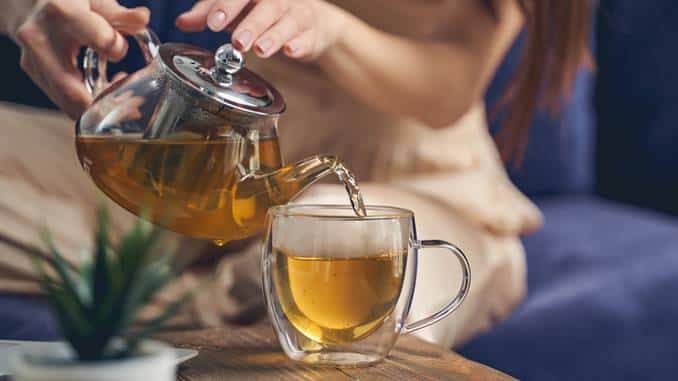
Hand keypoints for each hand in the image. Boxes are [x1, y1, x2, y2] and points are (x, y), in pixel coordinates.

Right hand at [4, 0, 148, 119]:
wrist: (31, 3)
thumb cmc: (68, 1)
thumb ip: (119, 13)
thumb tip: (143, 18)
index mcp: (63, 14)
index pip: (101, 42)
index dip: (117, 48)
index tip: (121, 47)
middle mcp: (42, 38)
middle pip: (73, 89)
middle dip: (105, 105)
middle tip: (131, 106)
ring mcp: (33, 59)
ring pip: (65, 101)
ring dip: (96, 109)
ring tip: (119, 100)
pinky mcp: (33, 72)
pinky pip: (60, 98)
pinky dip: (83, 104)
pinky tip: (100, 94)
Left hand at [176, 0, 346, 60]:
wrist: (309, 22)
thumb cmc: (265, 12)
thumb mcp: (236, 9)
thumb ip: (209, 13)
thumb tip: (183, 22)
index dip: (226, 6)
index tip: (214, 22)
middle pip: (267, 6)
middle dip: (251, 24)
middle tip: (238, 42)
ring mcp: (298, 13)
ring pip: (288, 22)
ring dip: (273, 36)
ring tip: (260, 50)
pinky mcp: (311, 33)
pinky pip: (307, 38)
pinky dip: (299, 45)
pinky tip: (290, 51)